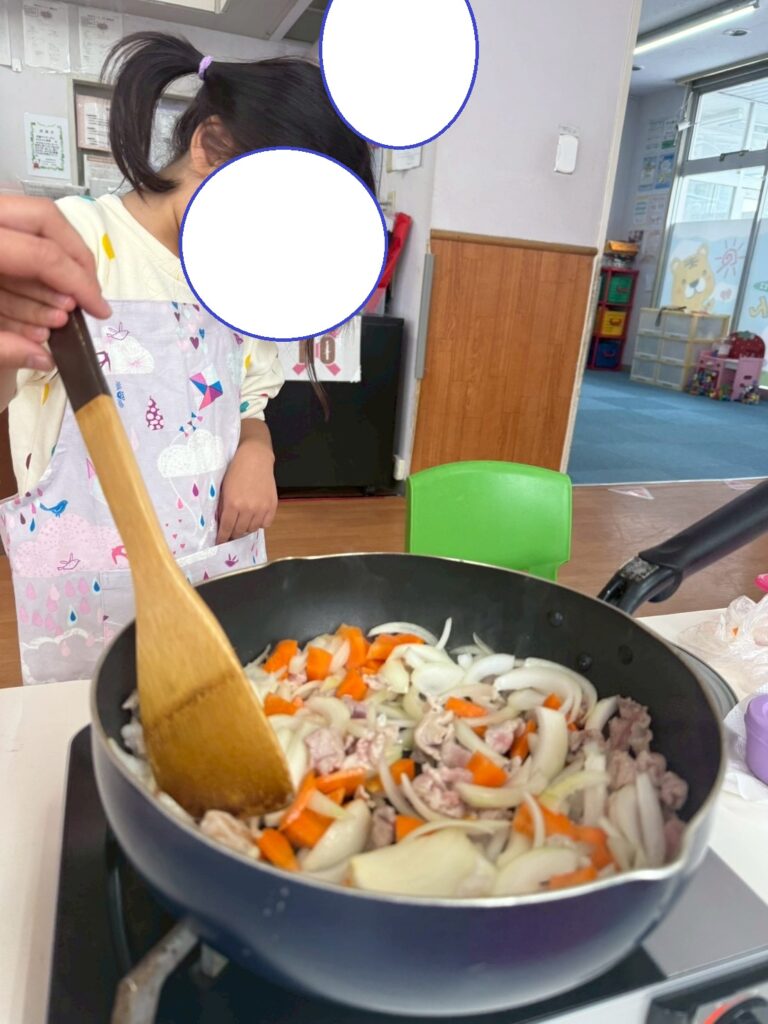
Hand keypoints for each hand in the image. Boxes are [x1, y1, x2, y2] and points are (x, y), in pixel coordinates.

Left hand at [0, 196, 110, 371]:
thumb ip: (1, 345)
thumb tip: (42, 357)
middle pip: (46, 219)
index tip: (99, 310)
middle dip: (76, 260)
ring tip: (57, 318)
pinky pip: (8, 245)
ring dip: (46, 280)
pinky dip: (20, 283)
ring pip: (28, 230)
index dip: (79, 284)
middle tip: (89, 295)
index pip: (44, 253)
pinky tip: (30, 317)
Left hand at [216, 434, 277, 542]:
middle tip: (231, 533)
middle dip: (234, 534)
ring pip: (252, 529)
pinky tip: (255, 518)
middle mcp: (248, 509)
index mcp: (233, 504)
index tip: (220, 542)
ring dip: (246, 528)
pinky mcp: (272, 505)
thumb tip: (222, 524)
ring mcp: (262, 508)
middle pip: (239, 531)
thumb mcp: (224, 489)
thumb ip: (223, 507)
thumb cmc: (236, 471)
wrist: (255, 458)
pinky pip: (265, 524)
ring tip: (243, 523)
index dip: (222, 537)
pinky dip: (259, 523)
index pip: (226, 528)